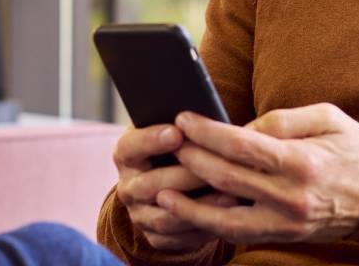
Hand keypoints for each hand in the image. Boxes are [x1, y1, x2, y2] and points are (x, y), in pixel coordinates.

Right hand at [112, 124, 241, 250]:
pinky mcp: (154, 237)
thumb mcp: (177, 131)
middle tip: (215, 167)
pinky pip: (176, 239)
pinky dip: (201, 229)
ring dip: (199, 207)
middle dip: (185, 176)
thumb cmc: (182, 147)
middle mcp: (128, 186)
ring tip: (231, 195)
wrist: (175, 183)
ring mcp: (139, 214)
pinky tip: (226, 218)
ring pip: (165, 216)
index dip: (151, 140)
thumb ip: (186, 127)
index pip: (130, 146)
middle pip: (150, 185)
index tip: (177, 132)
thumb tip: (209, 119)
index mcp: (127, 154)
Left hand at [156, 104, 358, 244]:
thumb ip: (283, 119)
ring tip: (162, 194)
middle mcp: (291, 196)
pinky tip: (191, 214)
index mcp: (301, 161)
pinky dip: (210, 225)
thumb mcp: (328, 117)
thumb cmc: (353, 149)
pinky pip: (239, 234)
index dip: (206, 131)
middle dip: (192, 160)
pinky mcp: (283, 235)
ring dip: (190, 206)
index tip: (184, 118)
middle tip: (169, 145)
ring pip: (225, 218)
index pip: (241, 144)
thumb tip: (242, 128)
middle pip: (226, 178)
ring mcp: (286, 222)